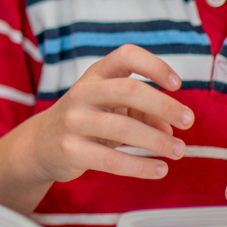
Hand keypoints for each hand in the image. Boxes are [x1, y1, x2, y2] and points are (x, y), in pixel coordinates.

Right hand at [19, 45, 192, 183]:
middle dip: (164, 105)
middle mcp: (81, 93)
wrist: (39, 144)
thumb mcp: (111, 110)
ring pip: (122, 128)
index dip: (154, 66)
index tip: (177, 85)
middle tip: (188, 121)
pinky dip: (140, 166)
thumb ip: (143, 114)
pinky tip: (159, 169)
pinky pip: (111, 160)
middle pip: (127, 90)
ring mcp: (72, 121)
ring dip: (158, 141)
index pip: (125, 56)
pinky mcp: (69, 150)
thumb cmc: (85, 122)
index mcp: (94, 76)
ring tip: (178, 151)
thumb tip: (169, 130)